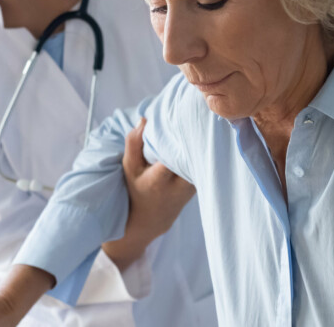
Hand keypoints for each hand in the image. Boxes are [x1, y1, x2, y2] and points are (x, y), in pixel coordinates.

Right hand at [102, 118, 195, 267]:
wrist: (151, 219)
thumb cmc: (137, 189)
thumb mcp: (129, 168)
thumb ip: (133, 143)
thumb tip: (144, 119)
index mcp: (159, 180)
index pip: (175, 154)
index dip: (182, 136)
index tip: (184, 117)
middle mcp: (179, 185)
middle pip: (194, 156)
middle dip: (196, 136)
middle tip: (197, 114)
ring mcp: (192, 186)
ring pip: (202, 159)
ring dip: (201, 142)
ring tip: (200, 122)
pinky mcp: (200, 185)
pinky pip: (204, 163)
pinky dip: (201, 151)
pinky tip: (201, 136)